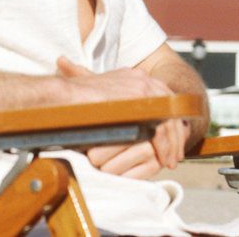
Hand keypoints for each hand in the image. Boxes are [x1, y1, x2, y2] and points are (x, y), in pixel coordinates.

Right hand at [56, 57, 187, 175]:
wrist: (62, 94)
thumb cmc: (73, 99)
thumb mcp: (99, 96)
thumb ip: (114, 101)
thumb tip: (119, 114)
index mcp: (134, 77)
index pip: (162, 99)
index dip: (168, 121)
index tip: (169, 141)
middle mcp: (142, 79)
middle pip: (171, 107)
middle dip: (175, 133)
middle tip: (174, 155)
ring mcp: (143, 87)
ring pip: (170, 118)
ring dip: (172, 143)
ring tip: (170, 161)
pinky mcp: (140, 100)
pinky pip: (161, 126)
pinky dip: (164, 145)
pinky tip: (163, 159)